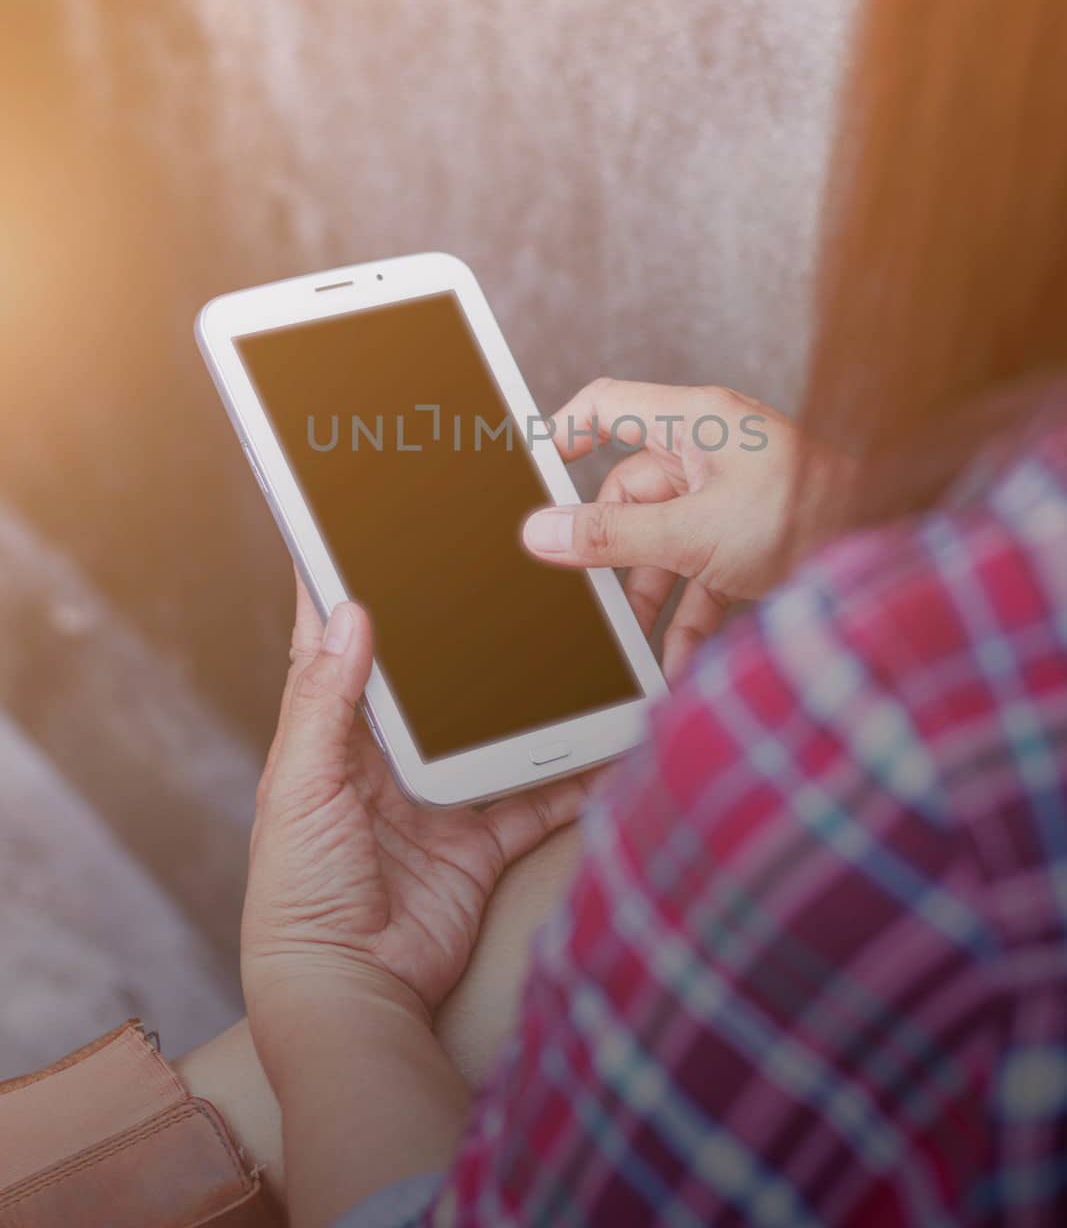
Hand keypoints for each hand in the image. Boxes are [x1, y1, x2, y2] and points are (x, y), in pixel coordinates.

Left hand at [242, 573, 600, 1061]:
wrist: (350, 992)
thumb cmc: (299, 895)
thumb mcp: (300, 787)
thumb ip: (325, 703)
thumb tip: (348, 614)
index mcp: (333, 738)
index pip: (339, 646)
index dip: (349, 592)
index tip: (370, 534)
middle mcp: (388, 761)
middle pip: (434, 680)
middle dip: (464, 635)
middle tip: (502, 578)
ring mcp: (440, 799)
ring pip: (495, 730)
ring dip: (528, 698)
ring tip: (569, 647)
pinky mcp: (482, 841)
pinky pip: (538, 797)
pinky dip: (572, 774)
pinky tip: (605, 741)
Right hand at [522, 378, 835, 677]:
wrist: (892, 562)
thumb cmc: (812, 518)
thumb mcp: (694, 534)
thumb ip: (613, 537)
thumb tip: (543, 532)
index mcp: (695, 421)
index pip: (607, 406)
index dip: (563, 434)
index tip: (532, 479)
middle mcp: (710, 452)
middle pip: (629, 493)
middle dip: (611, 551)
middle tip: (584, 596)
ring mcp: (730, 498)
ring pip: (663, 543)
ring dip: (649, 596)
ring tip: (632, 646)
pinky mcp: (749, 541)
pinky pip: (700, 575)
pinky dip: (688, 616)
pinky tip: (677, 662)